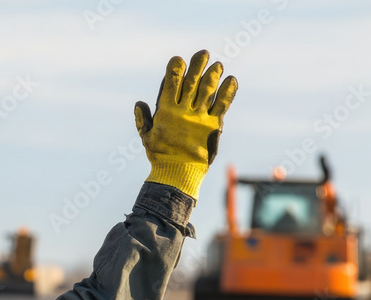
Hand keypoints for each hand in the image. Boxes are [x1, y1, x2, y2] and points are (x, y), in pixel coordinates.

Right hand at [134, 50, 237, 200]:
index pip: (171, 83)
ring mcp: (199, 118)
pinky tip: (231, 80)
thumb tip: (139, 103)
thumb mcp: (146, 138)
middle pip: (192, 82)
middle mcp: (183, 111)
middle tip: (204, 53)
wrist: (178, 174)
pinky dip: (228, 91)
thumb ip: (142, 120)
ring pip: (208, 90)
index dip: (176, 69)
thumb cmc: (160, 156)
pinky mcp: (214, 126)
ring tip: (218, 65)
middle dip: (198, 65)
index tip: (179, 59)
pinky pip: (222, 105)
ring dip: (213, 74)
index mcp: (165, 111)